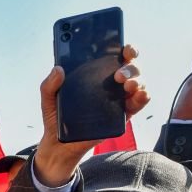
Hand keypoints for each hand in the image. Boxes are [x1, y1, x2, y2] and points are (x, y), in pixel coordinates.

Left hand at [34, 44, 147, 186]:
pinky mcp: (122, 115)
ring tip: (126, 83)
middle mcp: (110, 84)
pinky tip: (138, 95)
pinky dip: (143, 96)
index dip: (123, 48)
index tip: (123, 47)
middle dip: (131, 64)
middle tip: (119, 73)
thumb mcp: (48, 99)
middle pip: (130, 66)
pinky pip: (138, 103)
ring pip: (138, 82)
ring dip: (138, 79)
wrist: (59, 144)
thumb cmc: (55, 118)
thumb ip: (49, 85)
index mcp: (94, 75)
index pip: (113, 56)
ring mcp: (118, 99)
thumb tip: (58, 69)